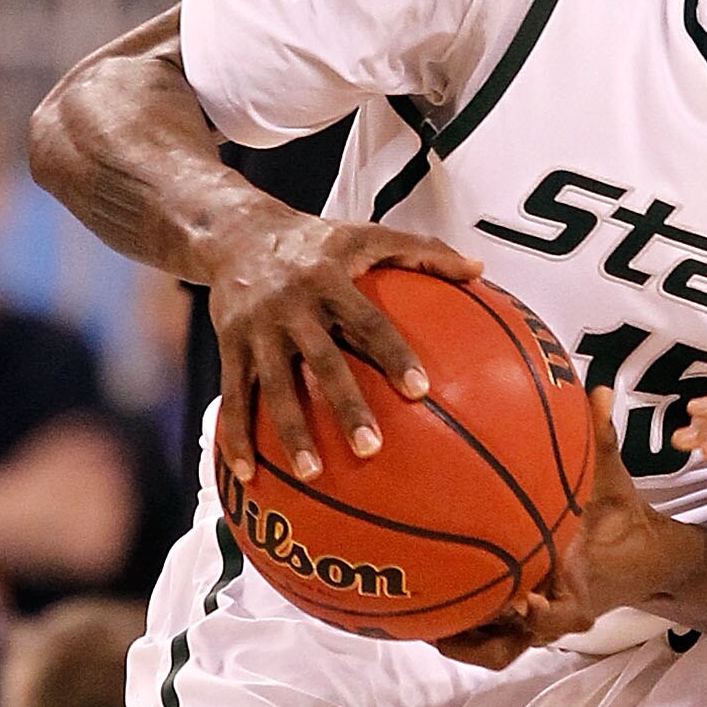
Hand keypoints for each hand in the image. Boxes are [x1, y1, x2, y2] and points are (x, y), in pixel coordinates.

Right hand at [202, 209, 479, 485]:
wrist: (234, 231)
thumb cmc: (316, 241)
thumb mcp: (367, 234)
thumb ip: (423, 252)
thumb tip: (479, 269)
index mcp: (329, 280)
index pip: (368, 321)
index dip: (393, 353)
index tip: (420, 390)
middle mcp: (291, 306)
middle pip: (321, 361)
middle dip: (345, 405)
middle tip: (372, 448)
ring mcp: (256, 329)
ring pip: (274, 387)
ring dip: (291, 432)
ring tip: (312, 474)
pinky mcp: (228, 345)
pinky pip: (233, 395)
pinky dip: (236, 435)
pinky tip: (247, 473)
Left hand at [436, 392, 693, 668]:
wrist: (642, 555)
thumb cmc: (623, 517)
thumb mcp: (616, 479)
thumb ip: (604, 440)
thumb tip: (599, 390)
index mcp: (580, 587)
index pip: (565, 614)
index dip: (545, 616)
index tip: (526, 601)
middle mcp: (553, 611)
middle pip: (510, 646)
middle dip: (474, 638)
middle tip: (436, 619)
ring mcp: (533, 620)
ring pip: (491, 646)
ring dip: (457, 637)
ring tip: (412, 618)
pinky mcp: (518, 616)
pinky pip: (483, 630)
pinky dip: (457, 622)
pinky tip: (418, 596)